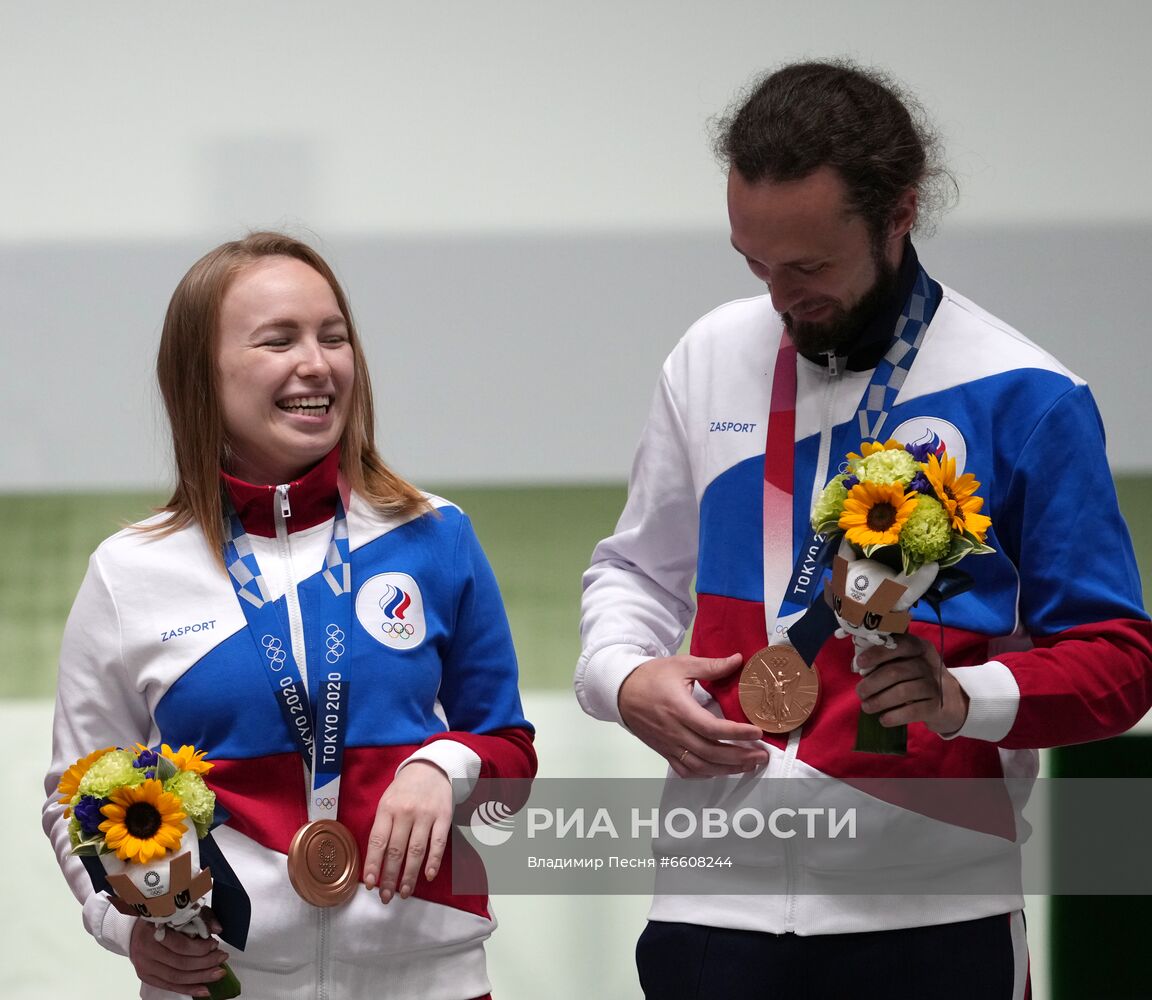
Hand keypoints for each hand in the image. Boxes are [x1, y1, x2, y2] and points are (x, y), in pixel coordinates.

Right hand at [128, 909, 228, 997]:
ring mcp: (145, 966)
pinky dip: (188, 989)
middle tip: (222, 958)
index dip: (200, 948)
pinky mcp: (146, 977)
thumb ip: (201, 917)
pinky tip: (204, 990)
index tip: (214, 944)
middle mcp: (147, 949)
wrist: (134, 931)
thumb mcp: (181, 911)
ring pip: (176, 977)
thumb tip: (217, 929)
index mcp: (155, 929)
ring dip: (200, 977)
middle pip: (180, 963)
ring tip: (218, 973)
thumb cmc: (162, 919)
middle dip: (205, 963)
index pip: (180, 945)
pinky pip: (169, 986)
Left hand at [363, 760, 451, 902]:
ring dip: (409, 875)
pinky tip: (428, 876)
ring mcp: (426, 814)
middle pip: (396, 850)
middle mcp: (405, 812)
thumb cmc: (404, 790)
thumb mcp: (387, 802)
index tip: (369, 884)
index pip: (377, 841)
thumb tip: (375, 861)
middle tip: (386, 896)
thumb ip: (382, 827)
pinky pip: (438, 843)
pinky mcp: (443, 816)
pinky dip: (433, 861)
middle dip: (389, 877)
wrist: (431, 767)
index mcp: (387, 808)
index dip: (373, 864)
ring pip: (416, 851)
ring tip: (404, 892)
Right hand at [618, 653, 769, 777]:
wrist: (621, 691)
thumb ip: (711, 666)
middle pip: (710, 752)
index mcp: (679, 709)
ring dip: (727, 769)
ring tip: (749, 765)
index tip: (758, 733)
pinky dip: (706, 773)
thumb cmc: (651, 677)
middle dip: (739, 757)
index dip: (737, 733)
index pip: (712, 728)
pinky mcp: (664, 751)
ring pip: (701, 765)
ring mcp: (668, 745)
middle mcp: (674, 731)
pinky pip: (686, 770)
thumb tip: (738, 660)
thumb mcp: (681, 664)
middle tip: (762, 754)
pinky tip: (721, 770)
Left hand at [855, 634, 969, 734]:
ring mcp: (935, 685)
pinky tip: (883, 719)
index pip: (899, 644)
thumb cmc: (917, 678)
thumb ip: (886, 659)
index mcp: (920, 647)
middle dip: (872, 683)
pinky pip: (912, 711)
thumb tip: (857, 665)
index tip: (859, 663)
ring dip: (879, 701)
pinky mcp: (936, 706)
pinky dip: (894, 716)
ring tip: (867, 707)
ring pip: (902, 692)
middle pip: (896, 672)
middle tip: (860, 692)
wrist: (949, 701)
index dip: (877, 653)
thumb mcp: (907, 662)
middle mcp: (929, 664)